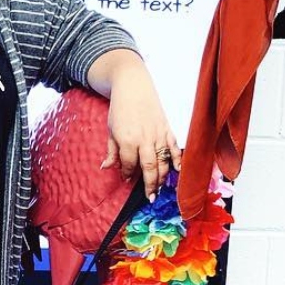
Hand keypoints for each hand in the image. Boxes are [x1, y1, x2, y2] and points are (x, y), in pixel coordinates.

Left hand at [100, 76, 181, 201]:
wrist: (133, 86)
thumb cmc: (120, 108)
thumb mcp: (110, 130)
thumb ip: (111, 151)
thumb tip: (106, 168)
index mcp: (127, 140)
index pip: (129, 164)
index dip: (127, 174)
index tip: (126, 179)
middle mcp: (144, 139)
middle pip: (149, 168)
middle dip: (149, 185)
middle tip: (150, 198)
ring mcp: (158, 134)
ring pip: (163, 161)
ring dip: (162, 177)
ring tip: (160, 189)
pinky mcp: (167, 129)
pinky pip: (174, 148)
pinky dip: (177, 160)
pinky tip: (178, 171)